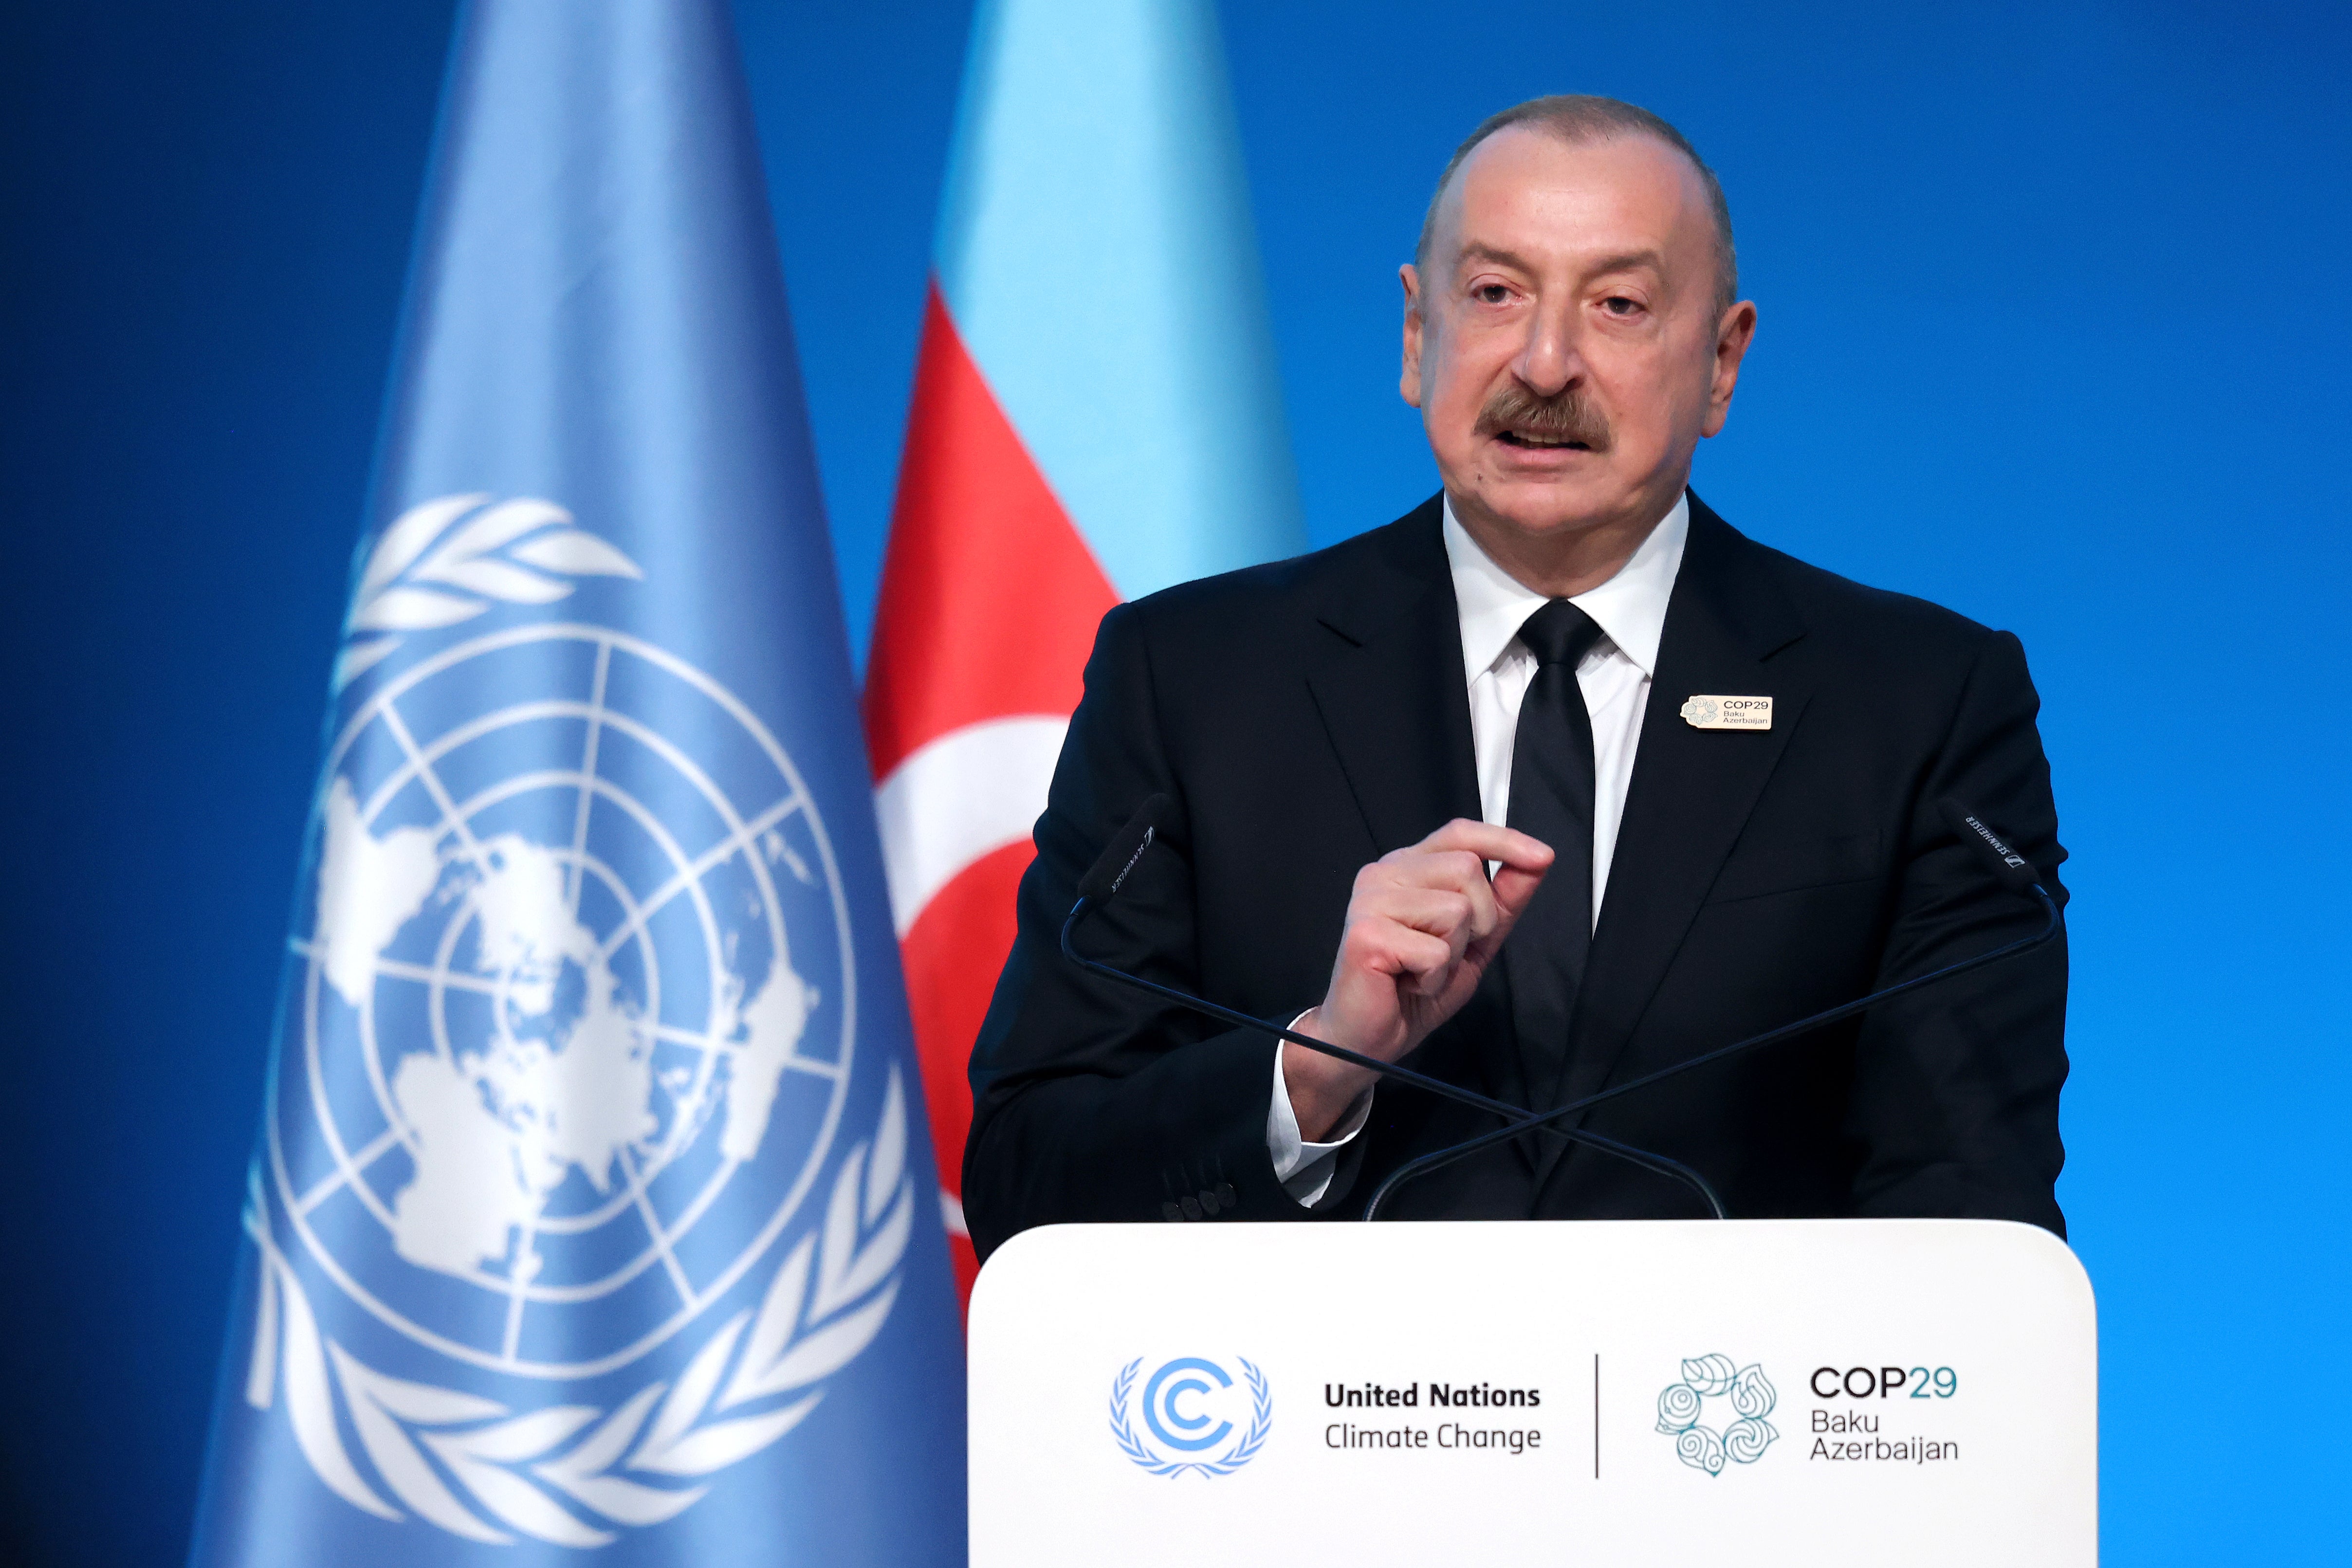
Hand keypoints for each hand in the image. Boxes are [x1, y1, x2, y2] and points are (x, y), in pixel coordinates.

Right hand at [1284, 819, 1552, 1138]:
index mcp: (1406, 869)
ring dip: (1454, 953)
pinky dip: (1434, 979)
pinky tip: (1409, 983)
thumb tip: (1539, 860)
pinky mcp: (1367, 935)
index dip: (1503, 840)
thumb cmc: (1411, 989)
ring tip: (1423, 969)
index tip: (1541, 856)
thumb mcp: (1474, 940)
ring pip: (1456, 910)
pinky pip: (1436, 951)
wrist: (1367, 1039)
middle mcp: (1383, 875)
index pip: (1459, 833)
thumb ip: (1504, 898)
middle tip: (1444, 952)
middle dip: (1478, 920)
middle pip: (1466, 869)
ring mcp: (1371, 902)